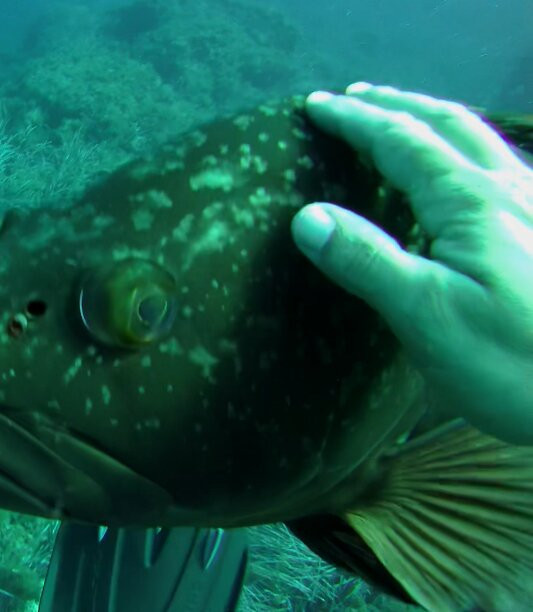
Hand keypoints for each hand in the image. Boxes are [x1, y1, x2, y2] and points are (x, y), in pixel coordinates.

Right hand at [291, 82, 532, 444]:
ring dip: (432, 121)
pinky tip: (461, 175)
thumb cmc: (514, 364)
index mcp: (472, 202)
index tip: (316, 105)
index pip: (402, 143)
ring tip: (401, 119)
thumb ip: (368, 261)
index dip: (356, 121)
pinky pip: (498, 167)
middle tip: (355, 97)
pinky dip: (462, 150)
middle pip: (446, 125)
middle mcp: (509, 189)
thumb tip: (306, 216)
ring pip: (479, 142)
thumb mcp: (427, 316)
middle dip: (396, 105)